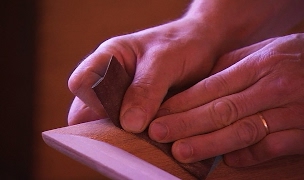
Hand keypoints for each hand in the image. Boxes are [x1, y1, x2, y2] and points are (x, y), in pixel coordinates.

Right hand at [68, 17, 223, 129]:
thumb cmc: (183, 43)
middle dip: (107, 128)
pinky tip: (158, 140)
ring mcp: (125, 98)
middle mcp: (111, 80)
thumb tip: (129, 125)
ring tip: (149, 139)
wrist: (204, 47)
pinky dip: (141, 138)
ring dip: (126, 136)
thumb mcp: (165, 61)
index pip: (81, 84)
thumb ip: (145, 89)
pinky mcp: (141, 112)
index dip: (93, 102)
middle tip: (133, 137)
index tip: (120, 113)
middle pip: (89, 111)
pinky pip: (131, 130)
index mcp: (108, 59)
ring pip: (110, 125)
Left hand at [149, 33, 303, 166]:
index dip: (184, 102)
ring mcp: (292, 112)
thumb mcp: (271, 49)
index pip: (213, 86)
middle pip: (222, 109)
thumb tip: (203, 82)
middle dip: (186, 124)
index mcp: (262, 64)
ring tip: (181, 151)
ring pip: (243, 131)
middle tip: (158, 133)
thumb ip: (236, 63)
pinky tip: (227, 161)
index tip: (161, 113)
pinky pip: (273, 147)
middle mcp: (274, 87)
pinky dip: (249, 155)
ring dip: (209, 144)